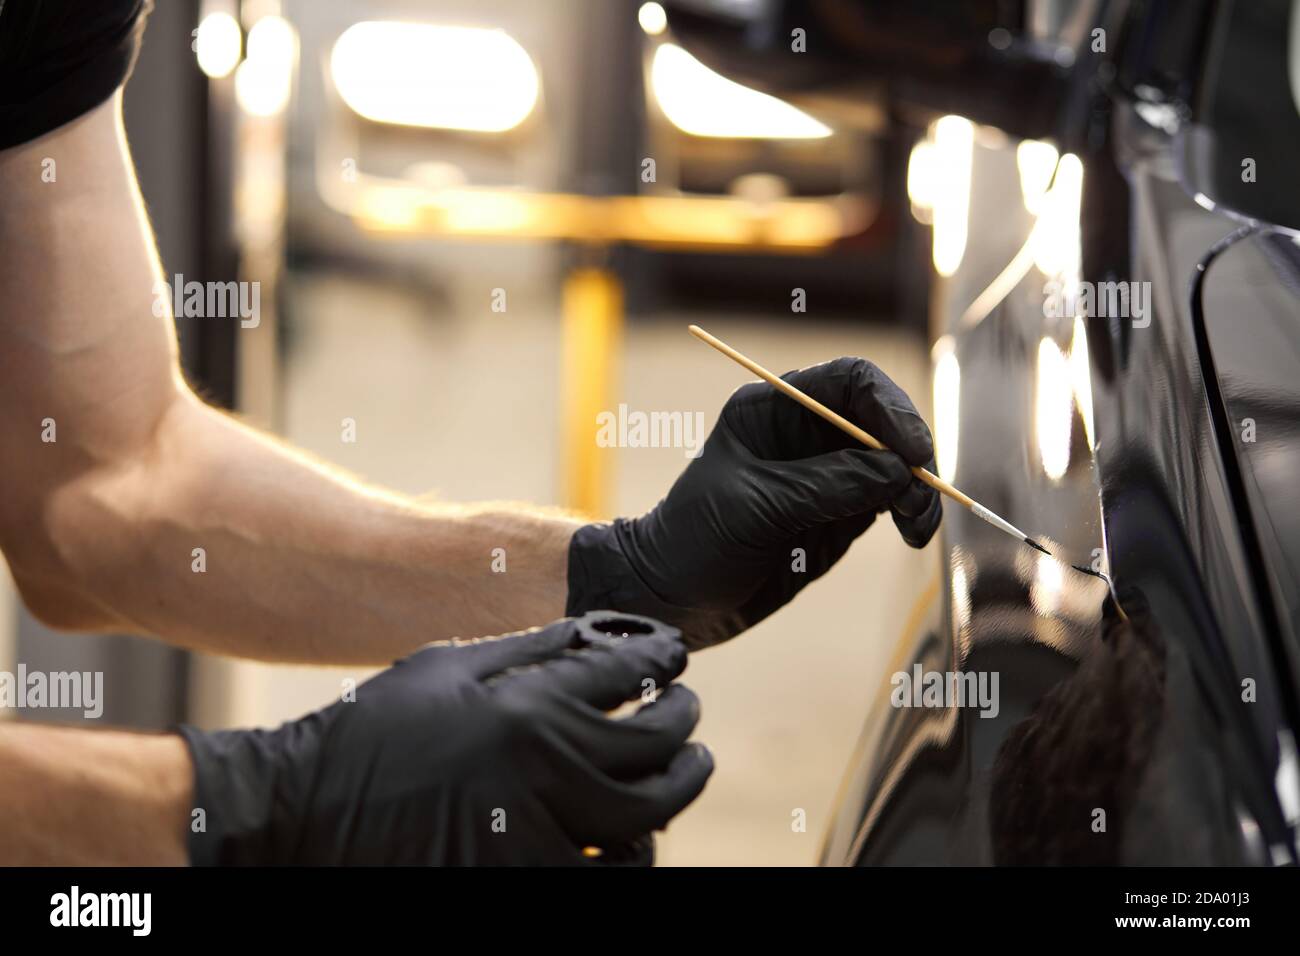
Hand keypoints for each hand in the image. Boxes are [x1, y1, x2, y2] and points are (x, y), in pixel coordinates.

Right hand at [178, 614, 711, 864]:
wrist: (308, 809)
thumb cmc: (376, 728)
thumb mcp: (448, 666)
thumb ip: (528, 650)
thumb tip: (597, 635)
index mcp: (526, 708)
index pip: (627, 676)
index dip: (661, 661)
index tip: (675, 658)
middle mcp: (543, 773)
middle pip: (651, 753)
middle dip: (682, 728)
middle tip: (689, 715)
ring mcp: (535, 837)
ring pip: (640, 824)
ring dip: (669, 794)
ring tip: (677, 773)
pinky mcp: (518, 880)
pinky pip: (603, 876)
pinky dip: (628, 856)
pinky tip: (632, 836)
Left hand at [567, 357, 941, 648]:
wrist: (672, 597)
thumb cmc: (695, 538)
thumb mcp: (756, 508)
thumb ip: (825, 487)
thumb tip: (895, 472)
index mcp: (775, 408)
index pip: (851, 382)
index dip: (889, 406)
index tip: (911, 450)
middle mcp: (808, 433)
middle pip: (884, 421)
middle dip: (910, 453)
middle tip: (918, 495)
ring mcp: (829, 473)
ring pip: (896, 464)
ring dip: (918, 489)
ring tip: (916, 525)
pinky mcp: (842, 512)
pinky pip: (891, 501)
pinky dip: (912, 513)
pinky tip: (914, 533)